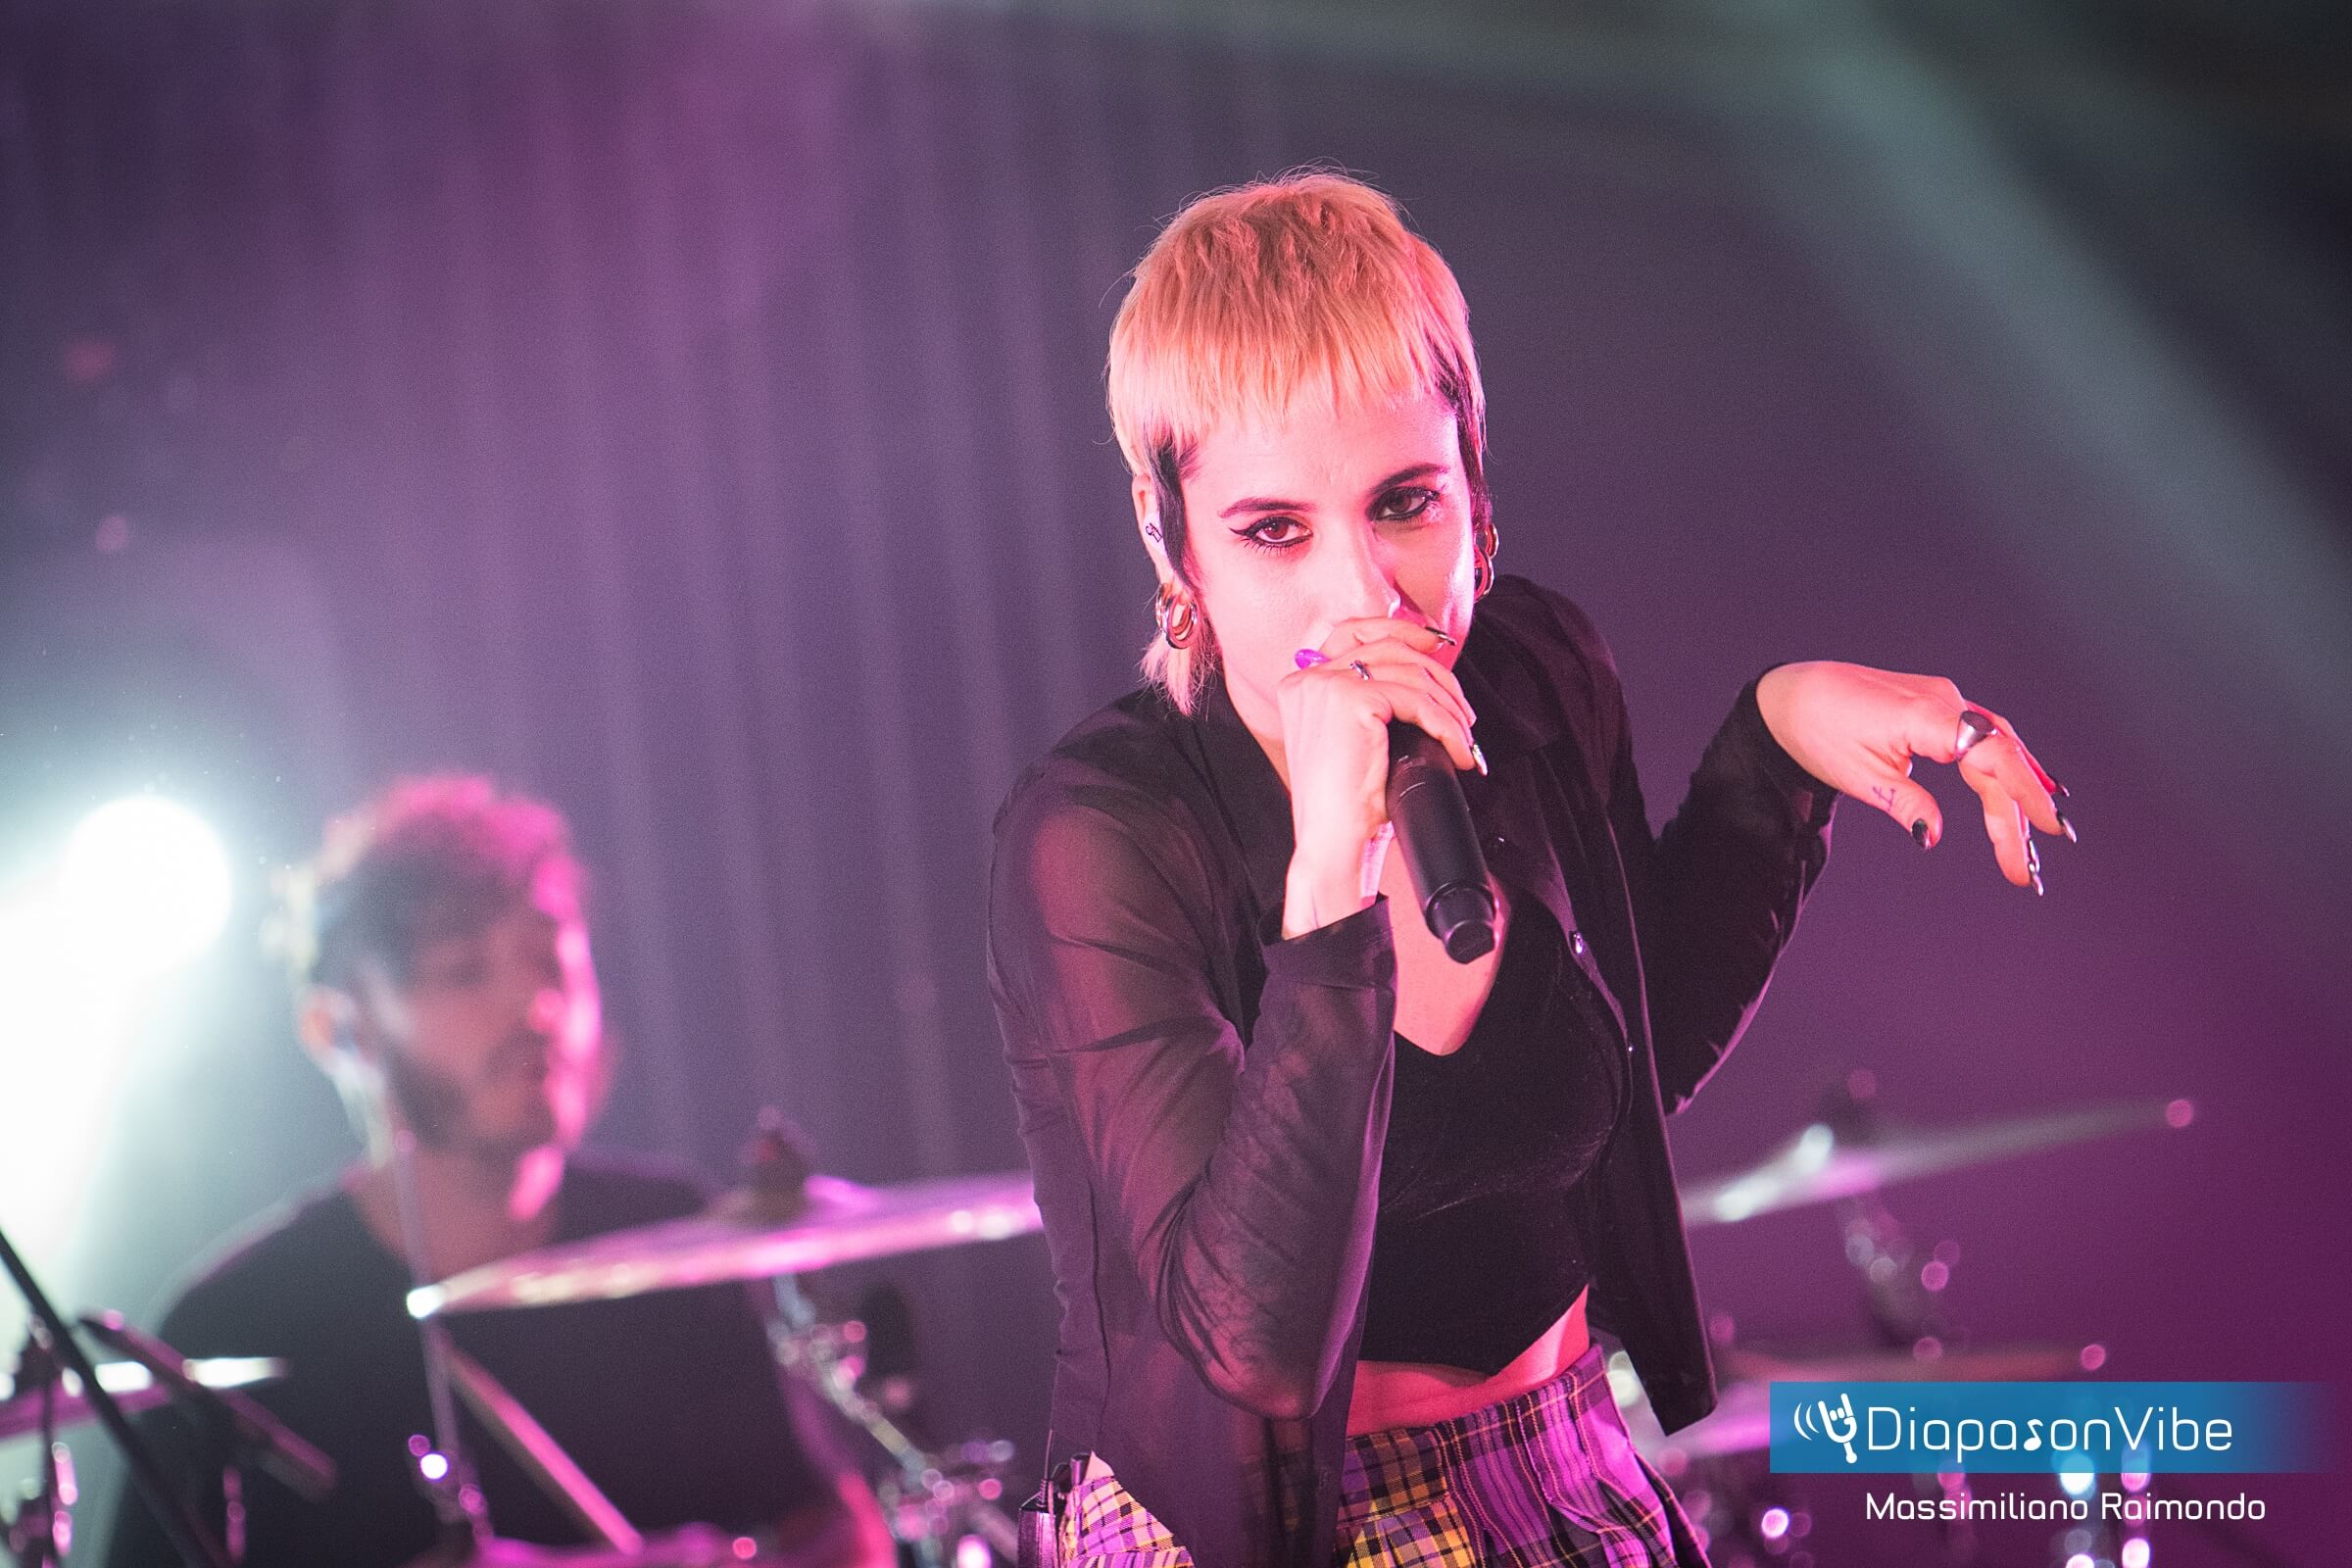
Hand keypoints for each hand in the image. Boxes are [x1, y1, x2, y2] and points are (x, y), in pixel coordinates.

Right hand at [1278, 617, 1479, 933]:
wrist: (1331, 843)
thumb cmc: (1346, 805)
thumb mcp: (1355, 740)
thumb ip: (1371, 701)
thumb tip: (1425, 673)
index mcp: (1301, 684)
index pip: (1352, 633)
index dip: (1398, 628)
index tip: (1437, 644)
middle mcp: (1306, 677)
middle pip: (1386, 646)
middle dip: (1436, 671)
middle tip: (1464, 710)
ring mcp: (1325, 684)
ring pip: (1407, 672)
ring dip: (1448, 705)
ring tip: (1464, 738)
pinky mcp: (1350, 698)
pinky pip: (1415, 700)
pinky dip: (1445, 724)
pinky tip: (1457, 750)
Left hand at [1755, 662, 2072, 891]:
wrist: (1795, 695)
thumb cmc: (1821, 731)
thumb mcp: (1860, 776)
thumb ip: (1904, 803)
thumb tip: (1930, 838)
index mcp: (1927, 717)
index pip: (1992, 756)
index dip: (2025, 793)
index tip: (2049, 829)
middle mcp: (1946, 701)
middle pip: (1999, 760)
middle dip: (2019, 816)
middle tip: (2025, 871)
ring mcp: (1946, 699)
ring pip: (1997, 749)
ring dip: (2016, 797)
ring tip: (2027, 849)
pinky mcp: (1941, 706)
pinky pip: (1984, 739)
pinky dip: (2003, 770)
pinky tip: (2024, 796)